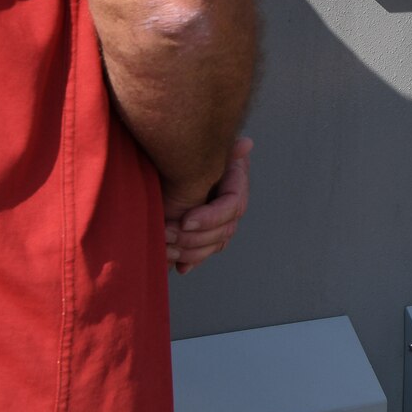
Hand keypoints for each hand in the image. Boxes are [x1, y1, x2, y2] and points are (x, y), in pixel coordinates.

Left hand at [164, 136, 251, 274]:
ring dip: (190, 252)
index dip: (210, 217)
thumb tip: (246, 143)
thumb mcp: (209, 151)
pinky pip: (204, 255)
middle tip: (165, 232)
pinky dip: (190, 262)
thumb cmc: (193, 155)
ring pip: (213, 246)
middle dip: (193, 237)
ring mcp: (220, 226)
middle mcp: (231, 210)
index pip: (231, 207)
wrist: (176, 168)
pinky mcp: (205, 238)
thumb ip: (227, 150)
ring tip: (165, 248)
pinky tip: (178, 267)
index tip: (185, 220)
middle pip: (223, 231)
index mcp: (235, 187)